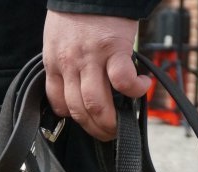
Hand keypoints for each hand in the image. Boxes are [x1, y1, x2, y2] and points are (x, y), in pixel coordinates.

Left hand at [43, 10, 150, 140]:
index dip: (73, 119)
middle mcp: (70, 63)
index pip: (58, 103)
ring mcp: (92, 57)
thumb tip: (78, 86)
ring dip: (111, 121)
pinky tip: (142, 87)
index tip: (86, 121)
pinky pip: (123, 81)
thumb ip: (65, 63)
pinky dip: (135, 91)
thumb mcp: (58, 39)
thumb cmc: (78, 10)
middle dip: (95, 129)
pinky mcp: (115, 49)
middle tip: (108, 133)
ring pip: (97, 104)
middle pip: (79, 110)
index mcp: (55, 62)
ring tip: (123, 122)